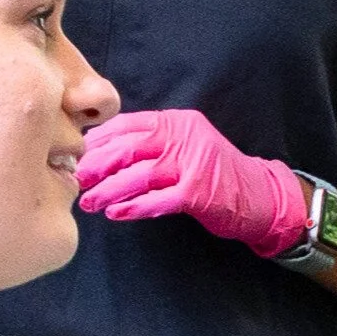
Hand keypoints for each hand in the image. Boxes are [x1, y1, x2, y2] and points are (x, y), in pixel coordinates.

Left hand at [77, 108, 309, 257]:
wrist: (259, 195)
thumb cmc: (215, 175)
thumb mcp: (185, 146)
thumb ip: (153, 144)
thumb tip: (103, 152)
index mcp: (177, 121)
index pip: (128, 124)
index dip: (99, 140)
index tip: (78, 154)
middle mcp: (184, 136)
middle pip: (129, 147)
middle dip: (97, 164)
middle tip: (77, 179)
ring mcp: (193, 164)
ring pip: (139, 174)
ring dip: (109, 190)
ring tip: (91, 202)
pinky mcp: (199, 192)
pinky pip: (157, 200)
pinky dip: (134, 207)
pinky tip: (117, 214)